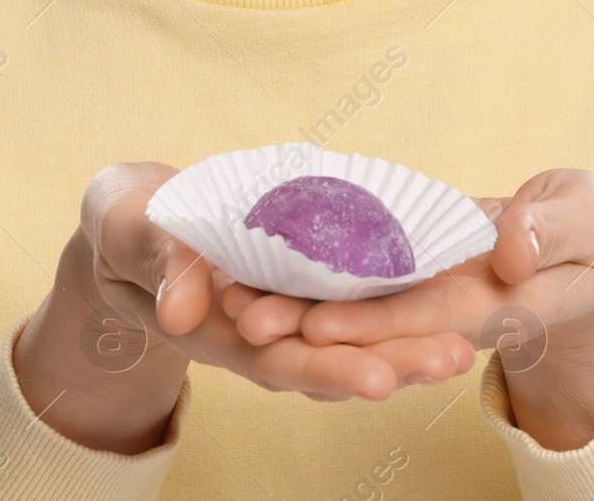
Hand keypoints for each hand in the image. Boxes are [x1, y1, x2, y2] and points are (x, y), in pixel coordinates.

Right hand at [15, 163, 477, 453]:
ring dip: (406, 341)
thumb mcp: (131, 234)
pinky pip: (352, 291)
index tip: (378, 380)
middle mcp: (264, 329)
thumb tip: (185, 309)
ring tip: (466, 344)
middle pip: (334, 356)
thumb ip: (159, 264)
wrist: (134, 213)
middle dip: (394, 362)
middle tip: (455, 359)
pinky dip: (394, 298)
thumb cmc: (127, 223)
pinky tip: (442, 292)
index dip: (331, 369)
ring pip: (351, 332)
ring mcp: (286, 304)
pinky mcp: (302, 273)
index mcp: (223, 331)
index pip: (284, 360)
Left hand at [221, 168, 593, 449]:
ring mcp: (428, 291)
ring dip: (297, 305)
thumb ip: (554, 232)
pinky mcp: (412, 269)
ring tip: (232, 298)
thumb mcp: (592, 219)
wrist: (587, 239)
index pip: (428, 318)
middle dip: (311, 325)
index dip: (374, 322)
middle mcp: (451, 306)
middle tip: (246, 318)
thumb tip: (510, 251)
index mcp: (498, 303)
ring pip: (356, 304)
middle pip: (376, 324)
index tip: (319, 321)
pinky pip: (357, 275)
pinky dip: (310, 272)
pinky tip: (258, 260)